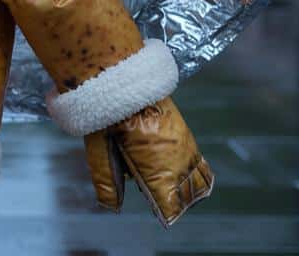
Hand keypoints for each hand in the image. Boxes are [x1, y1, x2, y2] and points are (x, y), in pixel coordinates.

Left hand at [82, 96, 212, 227]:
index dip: (167, 213)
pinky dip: (198, 173)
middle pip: (186, 193)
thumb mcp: (99, 153)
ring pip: (196, 177)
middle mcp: (176, 161)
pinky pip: (199, 160)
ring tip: (183, 197)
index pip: (169, 202)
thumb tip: (112, 208)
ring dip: (190, 190)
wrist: (122, 80)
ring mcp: (184, 146)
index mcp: (157, 170)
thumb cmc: (106, 118)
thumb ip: (108, 182)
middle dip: (179, 203)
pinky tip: (196, 178)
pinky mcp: (185, 132)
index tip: (164, 218)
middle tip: (169, 207)